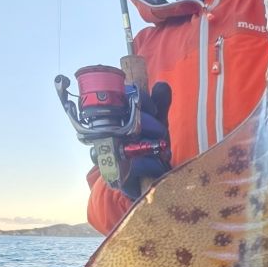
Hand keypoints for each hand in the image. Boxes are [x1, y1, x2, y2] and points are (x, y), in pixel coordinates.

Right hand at [91, 81, 171, 199]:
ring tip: (161, 149)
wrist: (144, 181)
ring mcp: (107, 155)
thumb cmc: (148, 148)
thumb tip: (161, 85)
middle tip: (161, 132)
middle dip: (151, 124)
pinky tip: (157, 164)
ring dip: (151, 144)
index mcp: (114, 117)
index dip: (142, 101)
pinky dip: (151, 164)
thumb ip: (160, 106)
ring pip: (130, 141)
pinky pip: (135, 165)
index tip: (155, 110)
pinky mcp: (115, 175)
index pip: (123, 98)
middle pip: (126, 118)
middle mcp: (106, 133)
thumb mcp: (157, 123)